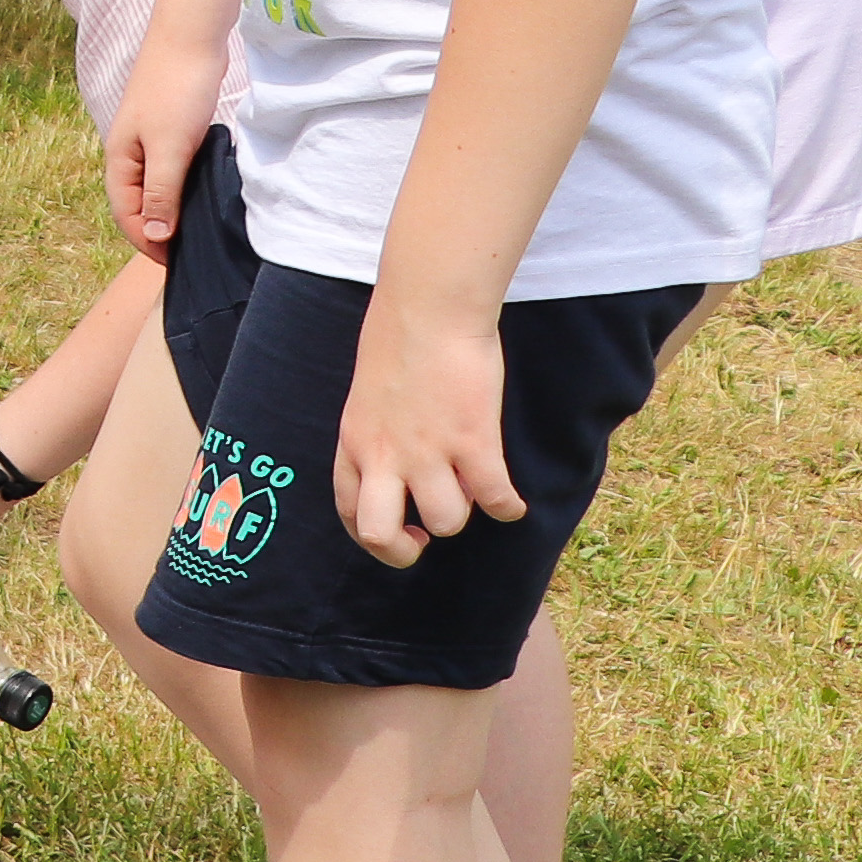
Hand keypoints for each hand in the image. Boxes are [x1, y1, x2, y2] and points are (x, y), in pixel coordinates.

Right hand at [105, 36, 224, 257]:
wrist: (190, 36)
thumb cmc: (177, 90)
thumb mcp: (169, 148)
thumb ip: (160, 193)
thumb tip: (154, 235)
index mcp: (119, 160)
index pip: (126, 216)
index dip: (149, 243)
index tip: (178, 264)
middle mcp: (128, 154)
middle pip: (136, 205)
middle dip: (156, 232)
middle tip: (188, 254)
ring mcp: (149, 141)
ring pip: (154, 188)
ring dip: (169, 212)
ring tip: (194, 232)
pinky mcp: (170, 130)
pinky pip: (170, 171)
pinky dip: (181, 189)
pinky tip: (200, 194)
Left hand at [333, 295, 519, 567]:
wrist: (427, 309)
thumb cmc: (399, 343)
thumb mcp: (367, 398)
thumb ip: (378, 436)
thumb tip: (402, 469)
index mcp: (354, 445)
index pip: (348, 511)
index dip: (372, 534)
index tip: (400, 530)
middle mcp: (384, 455)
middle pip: (378, 534)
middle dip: (402, 552)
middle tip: (424, 537)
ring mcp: (427, 451)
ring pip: (446, 521)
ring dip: (465, 514)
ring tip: (472, 492)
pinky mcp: (472, 440)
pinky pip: (495, 499)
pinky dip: (508, 508)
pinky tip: (513, 503)